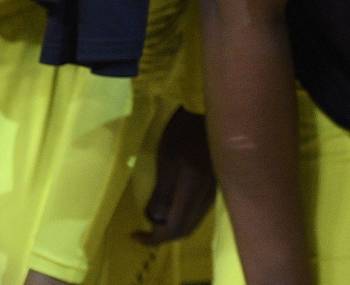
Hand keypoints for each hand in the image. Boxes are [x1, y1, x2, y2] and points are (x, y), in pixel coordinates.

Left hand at [132, 108, 216, 245]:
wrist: (207, 111)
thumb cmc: (182, 131)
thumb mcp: (166, 158)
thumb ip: (162, 191)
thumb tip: (155, 218)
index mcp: (194, 188)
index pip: (176, 227)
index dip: (154, 237)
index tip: (134, 235)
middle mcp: (207, 193)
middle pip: (187, 228)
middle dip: (164, 235)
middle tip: (144, 231)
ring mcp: (214, 189)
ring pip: (194, 220)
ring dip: (175, 226)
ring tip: (155, 220)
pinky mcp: (215, 183)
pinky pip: (199, 210)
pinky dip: (184, 216)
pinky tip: (173, 206)